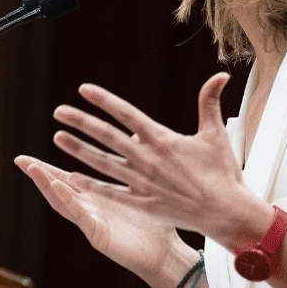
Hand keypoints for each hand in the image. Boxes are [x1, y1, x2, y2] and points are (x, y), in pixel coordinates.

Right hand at [13, 155, 189, 287]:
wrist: (168, 253)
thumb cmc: (156, 222)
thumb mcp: (143, 185)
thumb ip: (135, 161)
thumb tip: (138, 131)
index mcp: (96, 197)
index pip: (65, 179)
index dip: (46, 168)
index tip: (27, 155)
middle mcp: (89, 209)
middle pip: (57, 189)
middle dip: (38, 175)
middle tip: (19, 160)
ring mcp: (91, 223)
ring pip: (63, 202)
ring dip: (47, 185)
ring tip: (33, 168)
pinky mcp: (98, 235)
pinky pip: (80, 215)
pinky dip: (68, 200)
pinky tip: (57, 186)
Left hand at [51, 73, 267, 248]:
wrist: (228, 213)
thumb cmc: (223, 173)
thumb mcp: (216, 134)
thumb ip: (209, 102)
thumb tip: (220, 75)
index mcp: (163, 140)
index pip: (126, 114)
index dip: (104, 100)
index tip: (83, 89)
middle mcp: (148, 160)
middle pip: (107, 137)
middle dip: (81, 123)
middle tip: (58, 112)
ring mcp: (143, 183)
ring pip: (103, 163)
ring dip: (79, 150)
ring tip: (58, 138)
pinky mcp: (143, 204)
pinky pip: (111, 192)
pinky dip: (91, 185)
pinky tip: (72, 177)